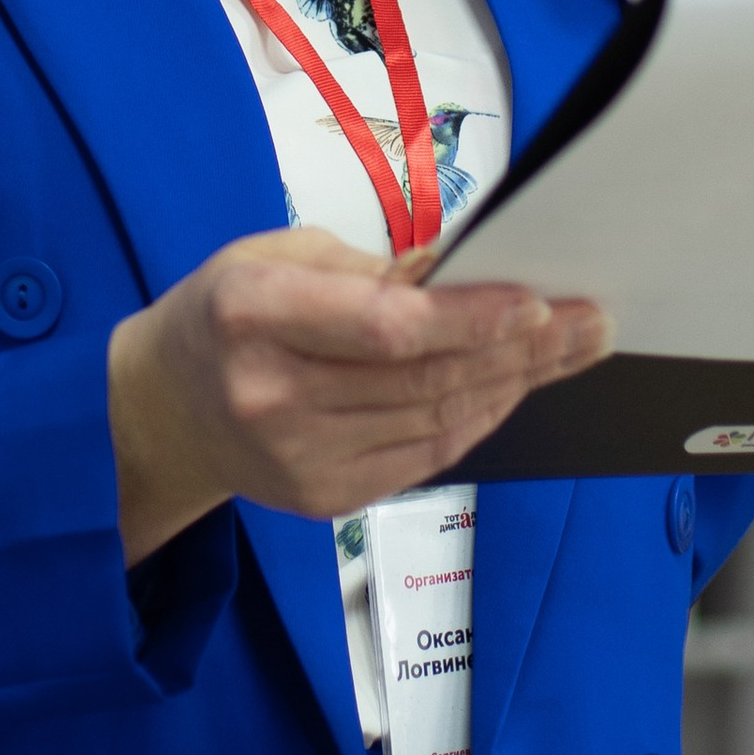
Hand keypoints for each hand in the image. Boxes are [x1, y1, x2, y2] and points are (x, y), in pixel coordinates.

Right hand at [108, 229, 611, 565]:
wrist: (163, 410)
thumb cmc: (226, 312)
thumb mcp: (275, 255)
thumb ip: (368, 269)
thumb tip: (464, 271)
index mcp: (253, 313)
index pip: (383, 326)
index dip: (467, 318)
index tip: (538, 301)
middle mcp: (273, 394)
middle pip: (423, 378)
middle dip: (520, 349)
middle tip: (590, 322)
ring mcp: (299, 457)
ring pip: (435, 421)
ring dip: (512, 384)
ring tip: (571, 349)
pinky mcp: (324, 499)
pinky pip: (424, 457)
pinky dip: (476, 419)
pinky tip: (513, 388)